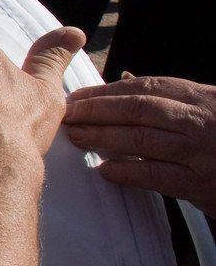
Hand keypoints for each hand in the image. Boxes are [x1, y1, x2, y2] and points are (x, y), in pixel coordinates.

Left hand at [64, 76, 215, 215]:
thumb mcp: (210, 106)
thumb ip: (174, 98)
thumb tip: (125, 81)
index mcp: (201, 98)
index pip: (145, 88)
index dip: (106, 91)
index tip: (78, 95)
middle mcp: (200, 121)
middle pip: (136, 110)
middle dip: (95, 111)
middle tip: (65, 115)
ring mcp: (200, 152)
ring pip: (141, 140)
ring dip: (102, 139)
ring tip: (76, 138)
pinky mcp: (202, 185)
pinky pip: (156, 176)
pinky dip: (127, 172)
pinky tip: (105, 170)